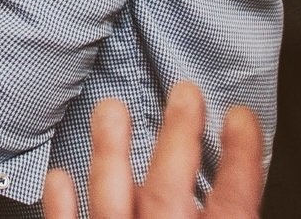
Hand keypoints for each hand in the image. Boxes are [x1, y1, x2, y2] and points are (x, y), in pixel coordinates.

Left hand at [43, 84, 263, 218]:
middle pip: (170, 189)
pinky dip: (61, 206)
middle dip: (178, 136)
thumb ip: (232, 213)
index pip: (235, 202)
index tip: (240, 117)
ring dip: (110, 152)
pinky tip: (58, 178)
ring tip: (111, 110)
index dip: (241, 157)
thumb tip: (242, 201)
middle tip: (185, 93)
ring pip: (111, 197)